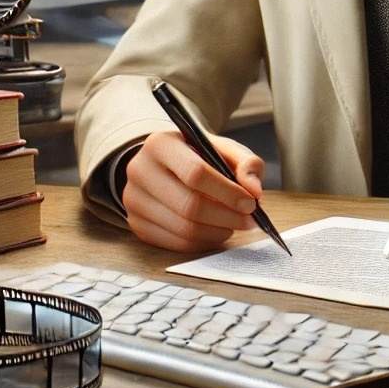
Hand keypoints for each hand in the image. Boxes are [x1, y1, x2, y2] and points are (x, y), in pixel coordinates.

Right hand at [122, 130, 265, 251]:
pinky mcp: (136, 224)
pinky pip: (174, 243)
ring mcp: (133, 200)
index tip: (251, 202)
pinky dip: (203, 242)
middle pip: (188, 205)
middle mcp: (139, 171)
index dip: (227, 192)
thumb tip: (254, 191)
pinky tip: (217, 231)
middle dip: (226, 216)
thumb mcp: (224, 148)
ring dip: (217, 231)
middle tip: (249, 220)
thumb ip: (246, 163)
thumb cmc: (199, 155)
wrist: (165, 163)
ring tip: (236, 224)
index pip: (195, 173)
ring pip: (182, 228)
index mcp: (160, 144)